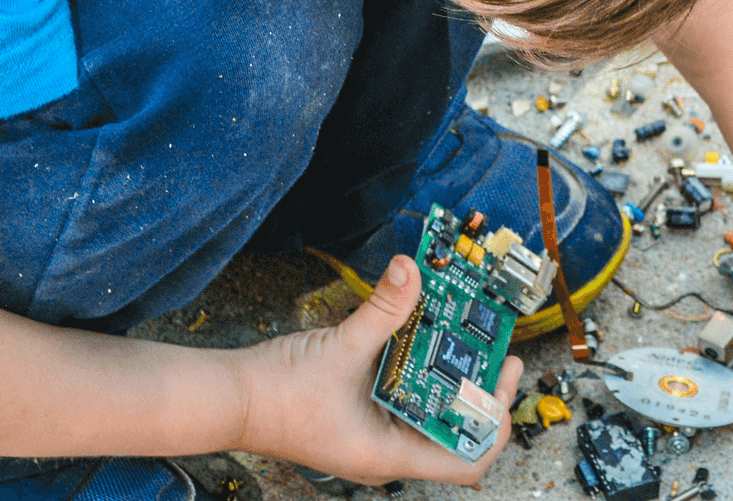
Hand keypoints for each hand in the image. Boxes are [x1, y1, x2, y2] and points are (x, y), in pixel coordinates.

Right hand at [237, 256, 523, 485]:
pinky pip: (403, 400)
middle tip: (497, 352)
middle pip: (454, 433)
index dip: (494, 422)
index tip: (503, 381)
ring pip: (430, 415)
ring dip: (450, 381)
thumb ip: (383, 310)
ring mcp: (373, 437)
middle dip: (479, 393)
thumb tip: (411, 272)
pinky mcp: (361, 417)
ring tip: (467, 342)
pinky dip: (419, 374)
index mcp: (389, 454)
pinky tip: (424, 342)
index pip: (467, 460)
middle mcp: (386, 452)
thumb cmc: (275, 396)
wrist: (229, 399)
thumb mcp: (341, 347)